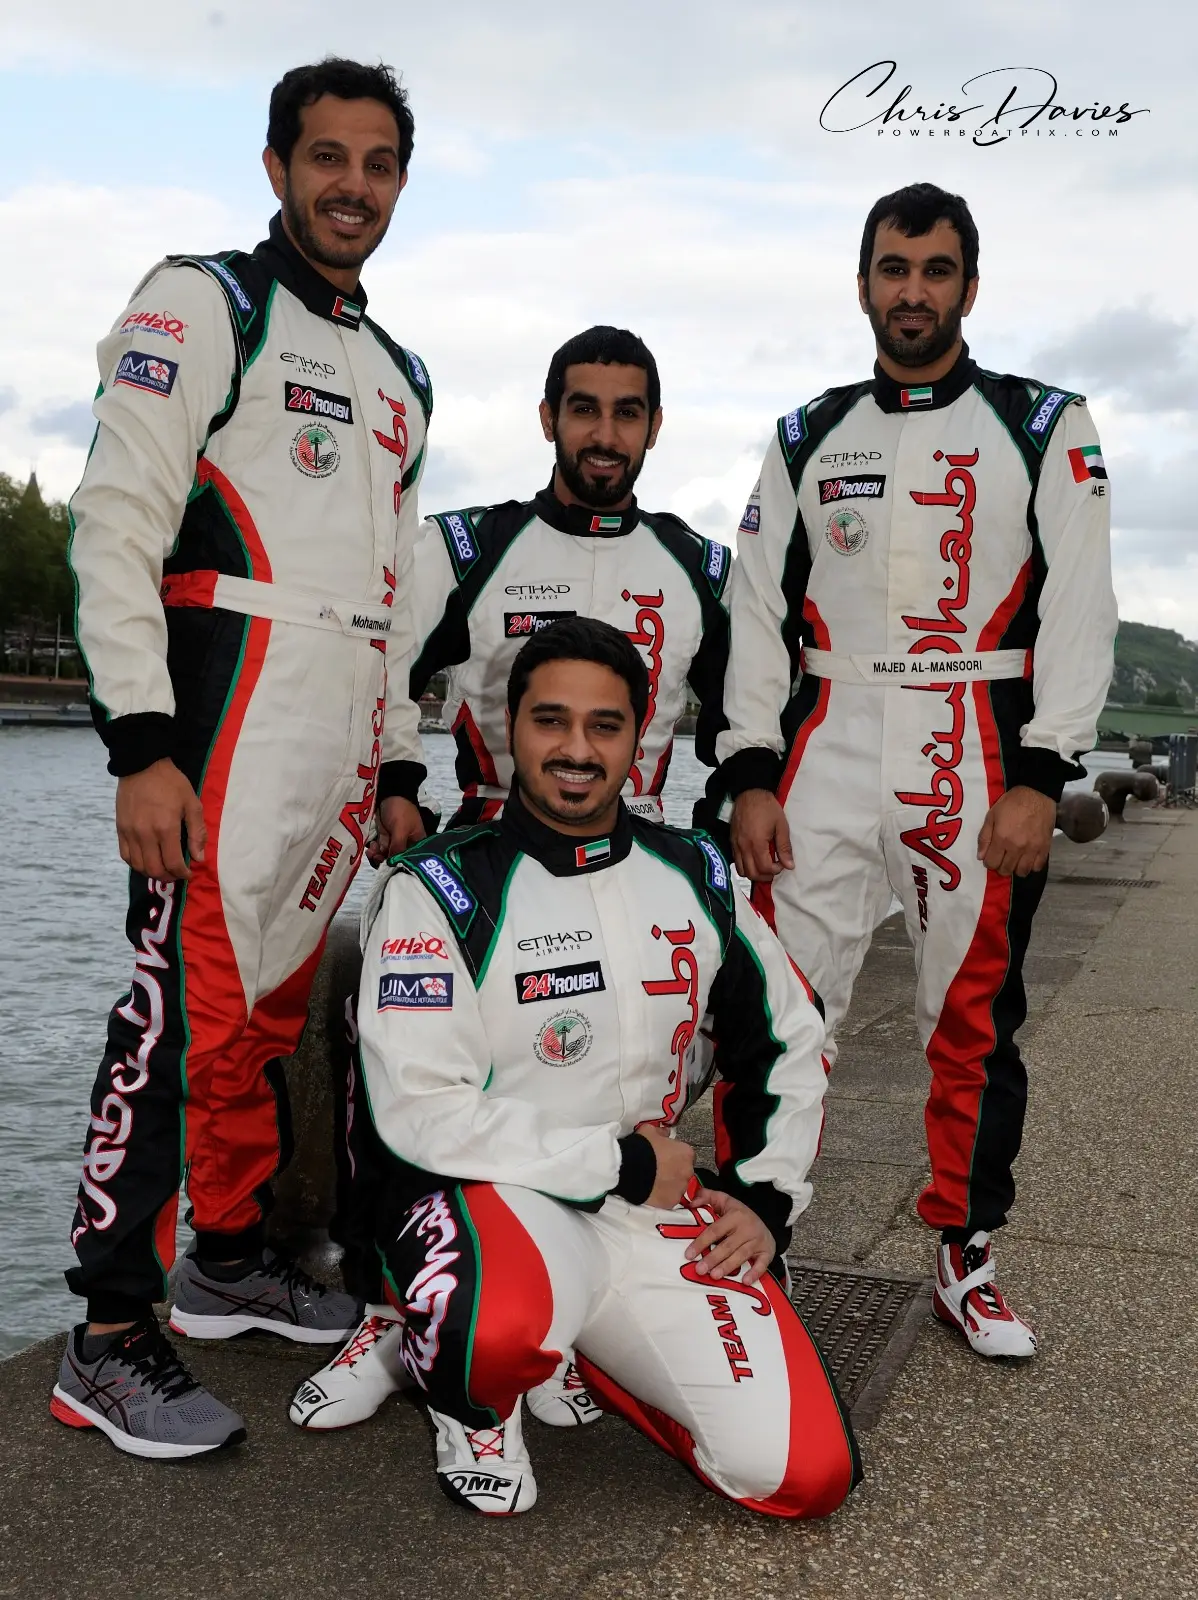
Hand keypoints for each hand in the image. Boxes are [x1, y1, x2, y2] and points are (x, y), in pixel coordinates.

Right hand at [115, 759, 205, 881]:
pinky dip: (136, 863)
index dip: (182, 873)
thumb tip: (199, 857)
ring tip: (163, 869)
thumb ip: (197, 832)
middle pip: (154, 869)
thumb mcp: (192, 803)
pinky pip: (125, 855)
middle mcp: (145, 834)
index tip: (189, 873)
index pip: (173, 863)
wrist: (141, 765)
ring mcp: (130, 833)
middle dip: (168, 877)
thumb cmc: (171, 783)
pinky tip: (147, 860)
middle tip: (177, 874)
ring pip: (138, 866)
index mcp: (166, 828)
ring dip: (152, 872)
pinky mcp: (119, 829)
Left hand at [370, 796, 425, 866]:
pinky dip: (375, 850)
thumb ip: (397, 847)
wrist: (390, 794)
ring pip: (387, 856)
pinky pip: (380, 850)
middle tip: (376, 857)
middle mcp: (408, 846)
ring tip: (372, 851)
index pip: (410, 860)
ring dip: (378, 856)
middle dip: (386, 861)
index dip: (399, 866)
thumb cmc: (401, 810)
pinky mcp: (386, 839)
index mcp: (418, 844)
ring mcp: (396, 842)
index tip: (388, 867)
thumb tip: (393, 865)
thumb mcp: (401, 829)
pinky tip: (371, 847)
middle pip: (397, 860)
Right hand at [635, 1122, 694, 1209]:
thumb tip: (666, 1132)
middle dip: (674, 1171)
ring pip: (678, 1187)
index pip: (686, 1155)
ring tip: (654, 1182)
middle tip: (659, 1170)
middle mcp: (688, 1171)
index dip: (675, 1156)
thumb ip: (661, 1132)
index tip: (665, 1157)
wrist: (629, 1167)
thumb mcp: (650, 1131)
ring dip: (669, 1184)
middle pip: (684, 1172)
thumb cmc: (642, 1146)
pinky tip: (651, 1191)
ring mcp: (680, 1188)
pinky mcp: (671, 1202)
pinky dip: (663, 1196)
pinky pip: (669, 1199)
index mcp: (686, 1153)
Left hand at [685, 1189, 775, 1285]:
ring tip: (714, 1276)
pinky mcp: (767, 1251)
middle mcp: (747, 1228)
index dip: (701, 1242)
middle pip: (727, 1245)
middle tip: (699, 1270)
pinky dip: (754, 1273)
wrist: (766, 1221)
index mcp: (734, 1215)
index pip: (715, 1230)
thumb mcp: (724, 1201)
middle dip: (713, 1258)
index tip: (689, 1255)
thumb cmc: (739, 1214)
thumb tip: (691, 1202)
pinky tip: (744, 1281)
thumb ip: (707, 1197)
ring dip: (727, 1267)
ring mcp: (758, 1240)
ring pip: (741, 1255)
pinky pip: (762, 1264)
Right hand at [729, 788, 792, 881]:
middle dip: (765, 876)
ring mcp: (736, 845)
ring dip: (754, 873)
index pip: (764, 868)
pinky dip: (745, 866)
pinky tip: (754, 859)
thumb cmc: (767, 808)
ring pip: (741, 871)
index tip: (782, 864)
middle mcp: (743, 847)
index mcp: (757, 843)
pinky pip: (736, 862)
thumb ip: (784, 847)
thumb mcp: (781, 825)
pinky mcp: (731, 842)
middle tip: (774, 869)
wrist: (749, 793)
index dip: (775, 870)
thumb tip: (789, 865)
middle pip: (752, 873)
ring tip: (764, 866)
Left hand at [977, 785, 1054, 876]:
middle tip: (1002, 858)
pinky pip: (1038, 866)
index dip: (989, 862)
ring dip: (1016, 869)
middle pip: (1006, 870)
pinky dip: (1031, 866)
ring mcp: (1033, 849)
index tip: (990, 857)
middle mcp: (1017, 847)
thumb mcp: (992, 815)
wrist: (1036, 794)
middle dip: (1001, 866)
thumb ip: (984, 837)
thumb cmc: (1011, 803)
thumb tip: (981, 857)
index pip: (992, 863)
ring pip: (1022, 871)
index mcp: (1002, 839)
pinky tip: (1027, 859)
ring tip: (1014, 860)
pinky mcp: (1045, 847)